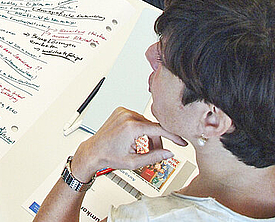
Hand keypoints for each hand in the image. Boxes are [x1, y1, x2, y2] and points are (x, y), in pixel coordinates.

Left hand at [69, 108, 185, 180]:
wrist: (93, 151)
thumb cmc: (108, 156)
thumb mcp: (134, 162)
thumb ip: (154, 157)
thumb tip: (168, 154)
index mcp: (131, 127)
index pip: (159, 130)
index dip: (173, 136)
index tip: (181, 141)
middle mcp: (127, 116)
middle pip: (153, 126)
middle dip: (157, 140)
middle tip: (158, 152)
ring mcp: (123, 112)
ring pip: (146, 122)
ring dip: (149, 135)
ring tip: (143, 148)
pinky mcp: (120, 111)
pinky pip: (137, 119)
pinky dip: (141, 129)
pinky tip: (136, 139)